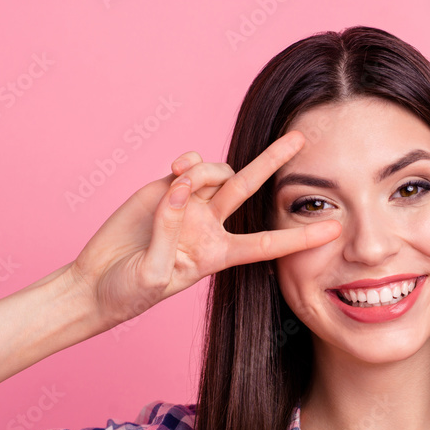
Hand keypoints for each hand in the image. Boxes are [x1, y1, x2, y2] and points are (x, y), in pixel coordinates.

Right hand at [65, 130, 339, 328]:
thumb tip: (181, 190)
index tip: (334, 230)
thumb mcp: (153, 275)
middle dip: (275, 162)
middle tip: (300, 138)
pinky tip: (176, 170)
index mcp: (218, 255)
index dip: (300, 238)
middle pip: (251, 189)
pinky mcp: (165, 188)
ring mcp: (189, 204)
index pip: (267, 244)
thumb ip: (169, 234)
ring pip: (217, 172)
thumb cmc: (128, 292)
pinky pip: (188, 165)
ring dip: (206, 170)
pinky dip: (187, 163)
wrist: (95, 283)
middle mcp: (211, 225)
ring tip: (181, 183)